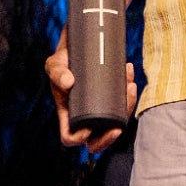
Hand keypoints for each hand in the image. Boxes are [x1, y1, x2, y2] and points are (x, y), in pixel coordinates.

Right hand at [44, 38, 129, 154]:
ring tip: (128, 85)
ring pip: (116, 122)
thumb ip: (57, 72)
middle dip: (109, 138)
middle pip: (97, 140)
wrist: (78, 45)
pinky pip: (124, 104)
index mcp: (68, 114)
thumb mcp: (55, 64)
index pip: (70, 137)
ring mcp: (101, 110)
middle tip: (118, 128)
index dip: (79, 138)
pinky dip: (129, 92)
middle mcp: (85, 116)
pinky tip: (129, 76)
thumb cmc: (64, 60)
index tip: (88, 129)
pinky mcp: (113, 99)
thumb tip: (68, 83)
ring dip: (127, 107)